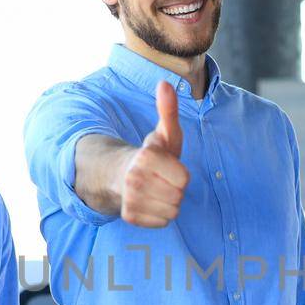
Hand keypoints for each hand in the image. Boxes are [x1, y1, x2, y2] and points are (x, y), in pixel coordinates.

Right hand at [115, 80, 188, 227]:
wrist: (120, 174)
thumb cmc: (151, 154)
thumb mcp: (164, 133)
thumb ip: (168, 110)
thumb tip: (165, 83)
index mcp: (146, 157)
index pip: (184, 178)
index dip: (181, 173)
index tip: (168, 166)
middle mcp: (134, 179)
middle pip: (179, 196)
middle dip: (175, 188)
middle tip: (162, 179)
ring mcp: (130, 199)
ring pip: (172, 211)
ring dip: (169, 202)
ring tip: (157, 190)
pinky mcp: (129, 217)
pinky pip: (162, 222)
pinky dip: (160, 215)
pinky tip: (150, 202)